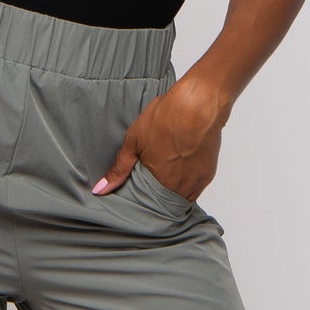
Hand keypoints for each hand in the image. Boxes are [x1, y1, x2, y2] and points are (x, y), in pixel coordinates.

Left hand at [91, 73, 227, 199]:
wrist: (199, 103)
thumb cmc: (167, 117)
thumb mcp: (134, 141)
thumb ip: (119, 169)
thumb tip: (101, 189)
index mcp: (160, 183)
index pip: (148, 205)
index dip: (141, 199)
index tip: (136, 192)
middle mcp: (181, 188)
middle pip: (165, 203)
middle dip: (156, 196)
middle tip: (150, 179)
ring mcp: (197, 181)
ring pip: (181, 196)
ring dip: (171, 190)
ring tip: (164, 171)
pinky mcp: (208, 173)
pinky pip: (194, 187)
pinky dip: (186, 182)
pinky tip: (179, 166)